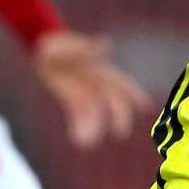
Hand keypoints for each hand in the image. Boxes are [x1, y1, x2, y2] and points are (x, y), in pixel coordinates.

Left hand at [34, 30, 150, 148]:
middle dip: (119, 117)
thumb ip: (86, 48)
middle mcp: (95, 83)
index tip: (146, 106)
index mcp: (99, 69)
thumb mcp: (68, 46)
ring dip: (94, 128)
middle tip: (121, 133)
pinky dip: (80, 128)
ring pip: (95, 113)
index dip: (135, 93)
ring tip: (87, 143)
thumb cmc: (57, 46)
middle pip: (113, 102)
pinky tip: (77, 140)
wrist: (42, 49)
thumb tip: (107, 44)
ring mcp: (83, 92)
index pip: (121, 83)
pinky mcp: (71, 99)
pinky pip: (78, 116)